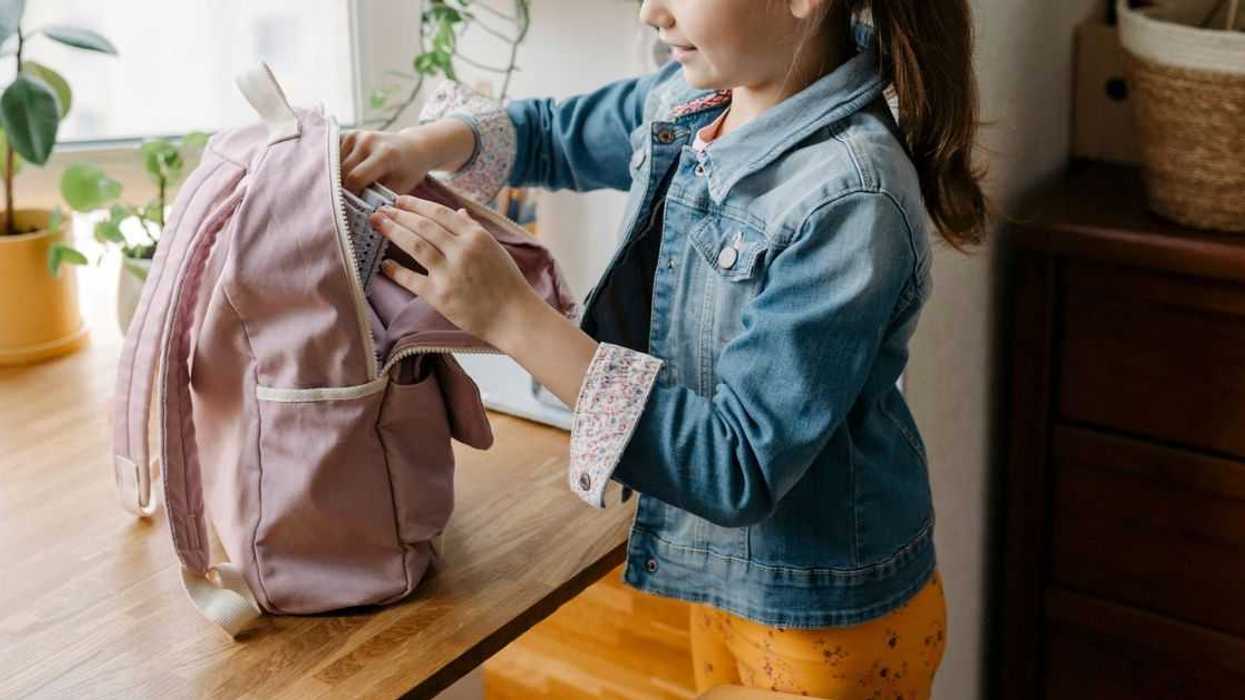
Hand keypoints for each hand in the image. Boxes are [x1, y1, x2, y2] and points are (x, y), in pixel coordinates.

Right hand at [340, 119, 474, 194]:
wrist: (412, 147)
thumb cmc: (407, 171)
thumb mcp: (399, 188)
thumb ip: (378, 198)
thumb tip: (354, 213)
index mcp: (385, 154)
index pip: (356, 178)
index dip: (351, 195)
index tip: (351, 207)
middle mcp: (368, 140)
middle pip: (342, 171)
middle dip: (342, 189)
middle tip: (346, 202)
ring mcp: (356, 135)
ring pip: (333, 163)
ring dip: (335, 178)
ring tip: (345, 188)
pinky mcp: (348, 133)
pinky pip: (332, 154)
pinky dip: (334, 167)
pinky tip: (340, 176)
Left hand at [371, 195, 538, 348]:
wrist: (514, 317)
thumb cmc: (507, 283)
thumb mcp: (495, 249)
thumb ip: (473, 229)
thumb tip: (458, 211)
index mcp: (476, 236)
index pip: (440, 213)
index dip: (416, 205)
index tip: (399, 201)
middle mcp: (462, 251)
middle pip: (423, 226)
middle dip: (399, 215)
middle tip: (381, 210)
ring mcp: (449, 273)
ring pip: (415, 245)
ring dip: (393, 231)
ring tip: (377, 224)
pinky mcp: (440, 296)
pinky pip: (411, 279)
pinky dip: (396, 271)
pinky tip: (385, 264)